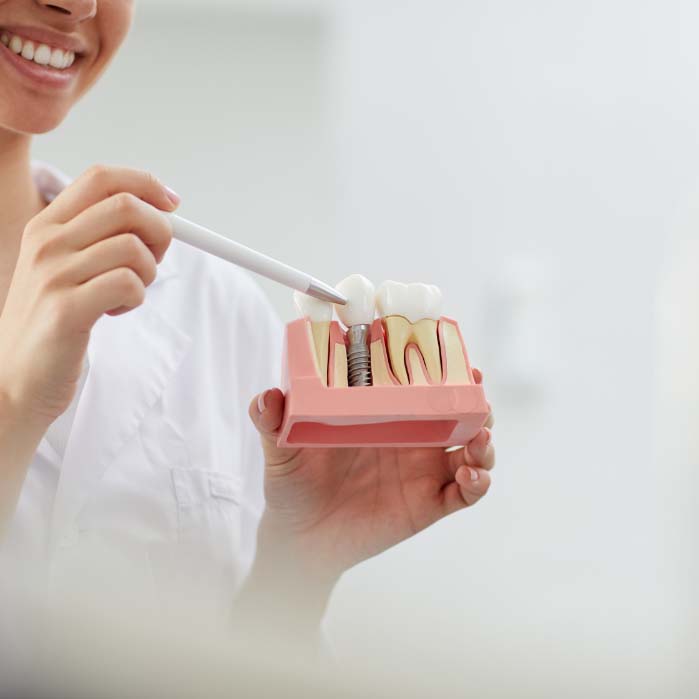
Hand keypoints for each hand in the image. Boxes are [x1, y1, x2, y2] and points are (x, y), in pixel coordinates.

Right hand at [0, 165, 178, 427]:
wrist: (14, 379)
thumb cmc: (51, 321)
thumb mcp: (65, 267)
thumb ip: (100, 237)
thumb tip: (161, 213)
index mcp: (47, 225)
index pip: (102, 177)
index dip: (146, 184)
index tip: (172, 204)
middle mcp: (47, 243)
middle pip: (126, 206)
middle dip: (160, 231)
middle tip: (153, 261)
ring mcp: (53, 275)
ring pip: (133, 247)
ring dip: (147, 273)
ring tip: (127, 293)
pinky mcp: (66, 310)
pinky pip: (129, 283)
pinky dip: (137, 298)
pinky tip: (115, 311)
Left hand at [248, 370, 494, 589]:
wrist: (300, 539)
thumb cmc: (293, 485)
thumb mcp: (282, 449)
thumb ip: (272, 422)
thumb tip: (266, 396)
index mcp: (383, 414)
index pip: (421, 383)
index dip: (442, 366)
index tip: (453, 352)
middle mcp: (411, 437)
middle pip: (458, 410)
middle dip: (475, 399)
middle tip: (476, 390)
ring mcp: (424, 470)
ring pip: (472, 447)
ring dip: (484, 439)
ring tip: (478, 438)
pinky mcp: (429, 503)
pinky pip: (466, 492)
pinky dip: (478, 481)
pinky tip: (470, 474)